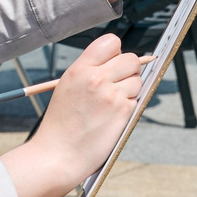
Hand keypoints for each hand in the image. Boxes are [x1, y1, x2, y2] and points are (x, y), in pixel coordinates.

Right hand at [4, 33, 145, 196]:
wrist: (58, 154)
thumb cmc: (61, 124)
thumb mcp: (67, 87)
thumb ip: (89, 70)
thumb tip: (117, 60)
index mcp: (79, 69)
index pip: (111, 42)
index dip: (116, 53)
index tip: (113, 63)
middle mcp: (96, 78)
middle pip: (132, 59)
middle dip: (129, 71)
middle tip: (117, 85)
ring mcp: (111, 94)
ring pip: (138, 80)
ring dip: (130, 90)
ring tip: (110, 104)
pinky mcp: (122, 111)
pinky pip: (136, 99)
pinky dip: (128, 106)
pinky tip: (112, 116)